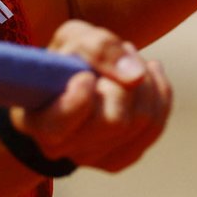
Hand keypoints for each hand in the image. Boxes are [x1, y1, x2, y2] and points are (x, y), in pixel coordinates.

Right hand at [13, 22, 171, 172]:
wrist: (71, 80)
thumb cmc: (67, 60)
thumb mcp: (72, 38)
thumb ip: (97, 47)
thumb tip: (136, 75)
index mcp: (38, 121)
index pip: (60, 124)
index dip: (79, 99)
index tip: (85, 76)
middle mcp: (63, 148)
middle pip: (114, 121)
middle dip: (121, 82)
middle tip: (113, 61)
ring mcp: (94, 157)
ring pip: (142, 121)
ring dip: (145, 82)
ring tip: (128, 64)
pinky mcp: (122, 157)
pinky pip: (156, 125)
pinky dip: (158, 93)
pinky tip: (145, 77)